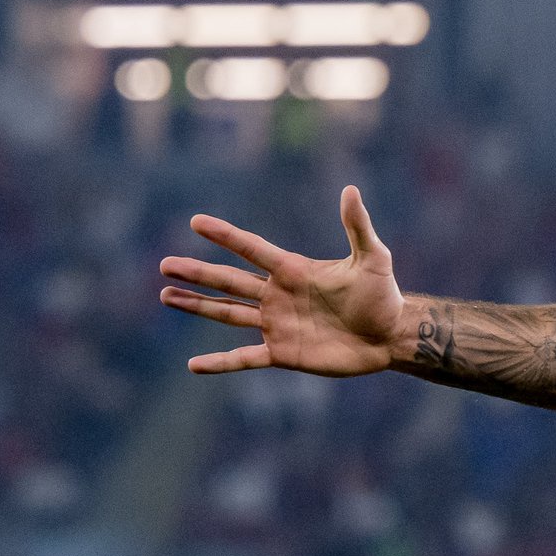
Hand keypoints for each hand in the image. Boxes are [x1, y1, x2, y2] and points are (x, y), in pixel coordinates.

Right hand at [158, 186, 403, 376]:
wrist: (391, 336)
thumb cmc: (383, 295)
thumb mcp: (373, 258)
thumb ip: (358, 226)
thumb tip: (350, 190)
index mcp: (292, 270)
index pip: (252, 248)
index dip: (226, 236)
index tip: (196, 222)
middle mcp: (277, 295)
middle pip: (229, 280)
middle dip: (197, 273)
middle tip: (164, 265)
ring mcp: (277, 324)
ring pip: (228, 314)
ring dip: (197, 305)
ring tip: (166, 296)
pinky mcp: (283, 353)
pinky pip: (245, 358)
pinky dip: (220, 362)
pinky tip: (193, 366)